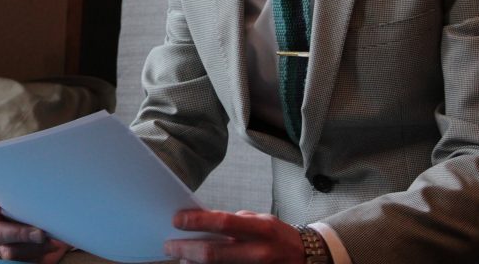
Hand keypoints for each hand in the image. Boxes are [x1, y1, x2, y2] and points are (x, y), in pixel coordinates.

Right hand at [0, 192, 70, 262]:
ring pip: (5, 251)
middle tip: (40, 233)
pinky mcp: (0, 260)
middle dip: (19, 233)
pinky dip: (32, 257)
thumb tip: (42, 201)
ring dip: (30, 248)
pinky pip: (14, 262)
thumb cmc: (31, 209)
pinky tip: (45, 251)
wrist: (40, 232)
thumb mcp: (27, 201)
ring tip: (50, 243)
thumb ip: (25, 200)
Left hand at [165, 209, 308, 262]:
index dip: (197, 221)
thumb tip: (202, 223)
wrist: (308, 259)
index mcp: (261, 229)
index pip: (223, 223)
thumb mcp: (261, 221)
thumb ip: (235, 223)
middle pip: (213, 254)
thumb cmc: (279, 237)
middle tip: (169, 246)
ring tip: (182, 258)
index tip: (177, 219)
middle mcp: (259, 253)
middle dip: (185, 250)